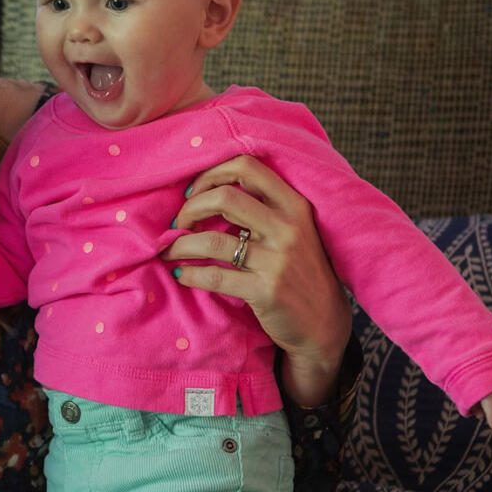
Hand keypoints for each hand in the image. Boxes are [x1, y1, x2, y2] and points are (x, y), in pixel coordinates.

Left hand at [163, 155, 350, 406]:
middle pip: (224, 196)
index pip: (247, 167)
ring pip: (212, 240)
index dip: (211, 174)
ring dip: (180, 245)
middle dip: (190, 208)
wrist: (323, 324)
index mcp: (294, 205)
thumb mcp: (294, 231)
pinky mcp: (265, 290)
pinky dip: (189, 274)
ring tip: (168, 251)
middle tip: (178, 224)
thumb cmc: (300, 272)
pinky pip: (214, 276)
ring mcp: (278, 260)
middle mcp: (288, 227)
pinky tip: (181, 275)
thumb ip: (263, 209)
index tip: (193, 193)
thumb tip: (207, 191)